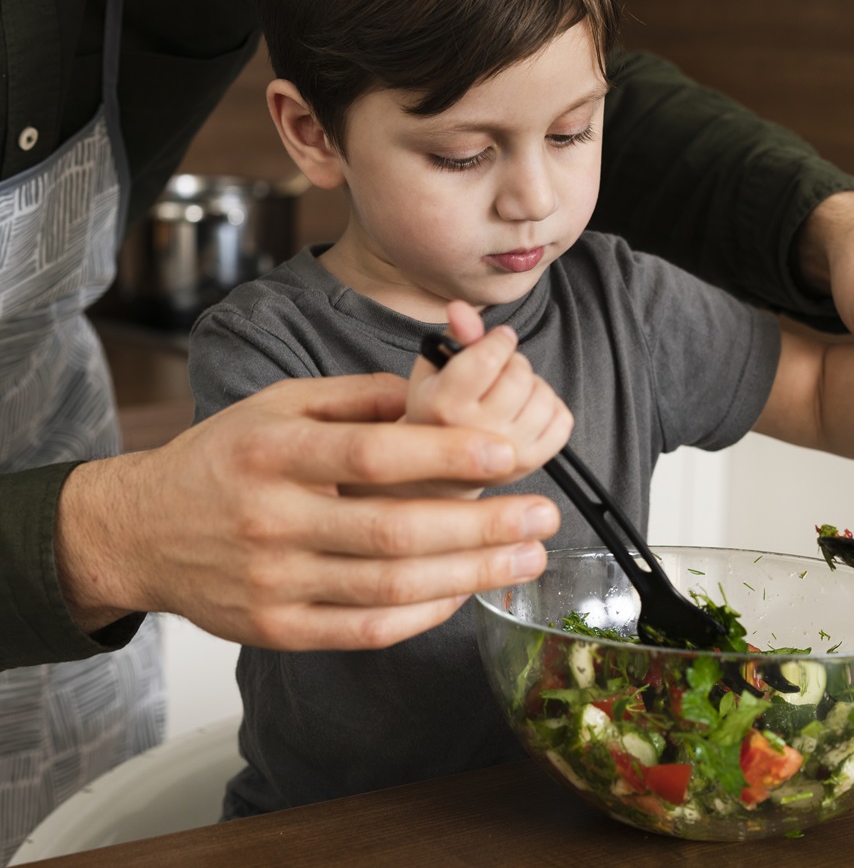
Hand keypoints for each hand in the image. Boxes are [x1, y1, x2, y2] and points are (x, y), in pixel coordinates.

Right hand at [55, 373, 560, 650]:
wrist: (141, 531)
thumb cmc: (223, 460)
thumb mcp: (276, 405)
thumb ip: (356, 399)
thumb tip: (438, 392)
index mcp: (272, 453)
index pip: (371, 455)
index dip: (446, 454)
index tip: (510, 453)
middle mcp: (271, 520)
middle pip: (393, 530)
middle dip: (482, 526)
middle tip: (543, 517)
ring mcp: (272, 582)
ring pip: (388, 587)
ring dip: (470, 575)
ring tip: (526, 558)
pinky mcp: (277, 630)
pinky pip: (365, 631)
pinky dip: (423, 616)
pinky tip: (466, 592)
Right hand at [405, 301, 573, 488]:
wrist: (443, 472)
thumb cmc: (438, 412)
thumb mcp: (435, 371)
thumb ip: (453, 336)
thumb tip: (461, 308)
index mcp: (443, 407)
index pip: (488, 359)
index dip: (500, 340)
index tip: (499, 340)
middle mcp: (476, 435)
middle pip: (519, 375)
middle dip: (514, 362)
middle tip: (500, 373)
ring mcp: (508, 453)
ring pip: (543, 394)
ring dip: (532, 385)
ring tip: (510, 395)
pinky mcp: (534, 462)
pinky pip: (563, 418)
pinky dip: (550, 407)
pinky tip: (526, 412)